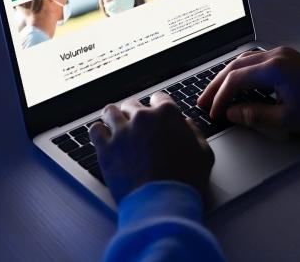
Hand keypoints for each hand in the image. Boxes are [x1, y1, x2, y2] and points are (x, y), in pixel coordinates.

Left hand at [89, 93, 213, 203]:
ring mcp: (122, 132)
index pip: (159, 98)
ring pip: (110, 112)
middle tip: (136, 125)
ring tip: (116, 126)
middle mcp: (142, 118)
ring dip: (114, 117)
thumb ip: (194, 132)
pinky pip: (95, 130)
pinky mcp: (106, 148)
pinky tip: (104, 138)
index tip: (156, 112)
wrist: (162, 201)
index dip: (158, 106)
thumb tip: (186, 124)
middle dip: (134, 113)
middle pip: (132, 104)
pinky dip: (99, 132)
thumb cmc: (185, 180)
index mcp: (167, 114)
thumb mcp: (204, 153)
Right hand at [196, 46, 299, 132]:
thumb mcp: (288, 119)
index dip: (220, 97)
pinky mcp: (288, 58)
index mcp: (274, 69)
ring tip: (215, 93)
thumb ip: (256, 116)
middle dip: (217, 84)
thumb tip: (232, 112)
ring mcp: (282, 54)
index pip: (235, 80)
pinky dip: (241, 71)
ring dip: (228, 76)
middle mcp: (276, 56)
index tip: (212, 112)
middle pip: (235, 66)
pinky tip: (237, 83)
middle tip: (202, 101)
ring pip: (244, 60)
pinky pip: (256, 60)